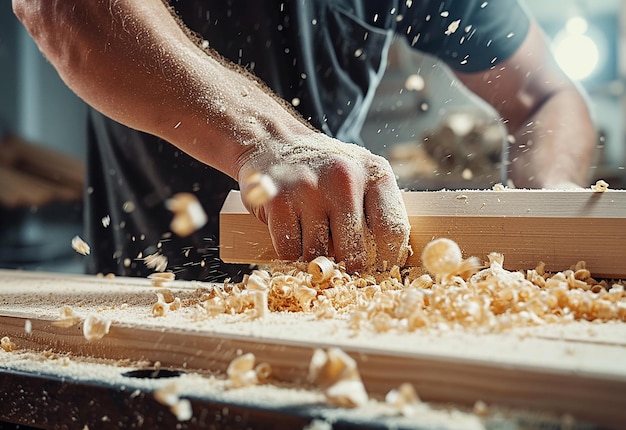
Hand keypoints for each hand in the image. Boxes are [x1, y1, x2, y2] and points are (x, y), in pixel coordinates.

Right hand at [236, 133, 410, 272]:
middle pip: (355, 252)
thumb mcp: (362, 176)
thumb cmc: (325, 169)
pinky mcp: (278, 201)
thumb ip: (377, 212)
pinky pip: (289, 252)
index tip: (376, 267)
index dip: (385, 259)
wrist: (274, 141)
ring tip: (312, 231)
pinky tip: (292, 230)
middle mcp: (345, 178)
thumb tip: (382, 266)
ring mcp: (309, 189)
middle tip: (338, 257)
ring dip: (314, 255)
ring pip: (318, 255)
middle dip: (346, 262)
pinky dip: (289, 252)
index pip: (392, 231)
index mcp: (375, 173)